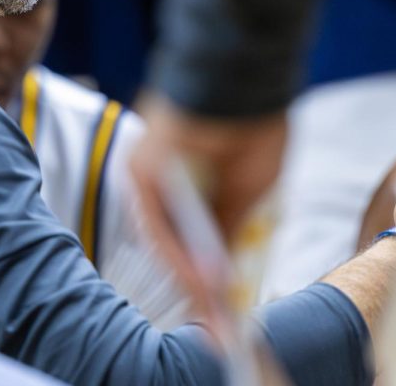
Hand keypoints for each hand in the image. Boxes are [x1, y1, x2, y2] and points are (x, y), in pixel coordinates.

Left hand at [130, 91, 287, 328]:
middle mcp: (163, 177)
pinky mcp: (142, 169)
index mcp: (190, 177)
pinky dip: (177, 253)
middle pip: (174, 239)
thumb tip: (221, 269)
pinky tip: (198, 279)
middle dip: (195, 281)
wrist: (243, 74)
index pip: (193, 234)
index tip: (222, 308)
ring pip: (164, 235)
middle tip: (213, 320)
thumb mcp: (249, 188)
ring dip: (187, 274)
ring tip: (208, 311)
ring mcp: (149, 173)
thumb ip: (229, 227)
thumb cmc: (253, 123)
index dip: (207, 272)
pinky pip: (157, 220)